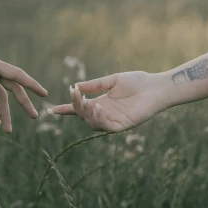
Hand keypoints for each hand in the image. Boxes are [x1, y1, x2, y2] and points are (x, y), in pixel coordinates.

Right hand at [49, 71, 168, 132]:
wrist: (156, 87)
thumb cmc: (137, 82)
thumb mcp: (112, 81)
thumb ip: (96, 85)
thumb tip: (77, 86)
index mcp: (101, 102)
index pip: (80, 108)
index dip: (67, 109)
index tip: (52, 110)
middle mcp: (105, 113)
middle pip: (84, 115)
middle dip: (76, 106)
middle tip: (74, 94)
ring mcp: (113, 121)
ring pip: (93, 123)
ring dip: (88, 114)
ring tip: (88, 103)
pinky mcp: (123, 126)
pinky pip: (106, 127)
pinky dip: (99, 119)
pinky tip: (98, 108)